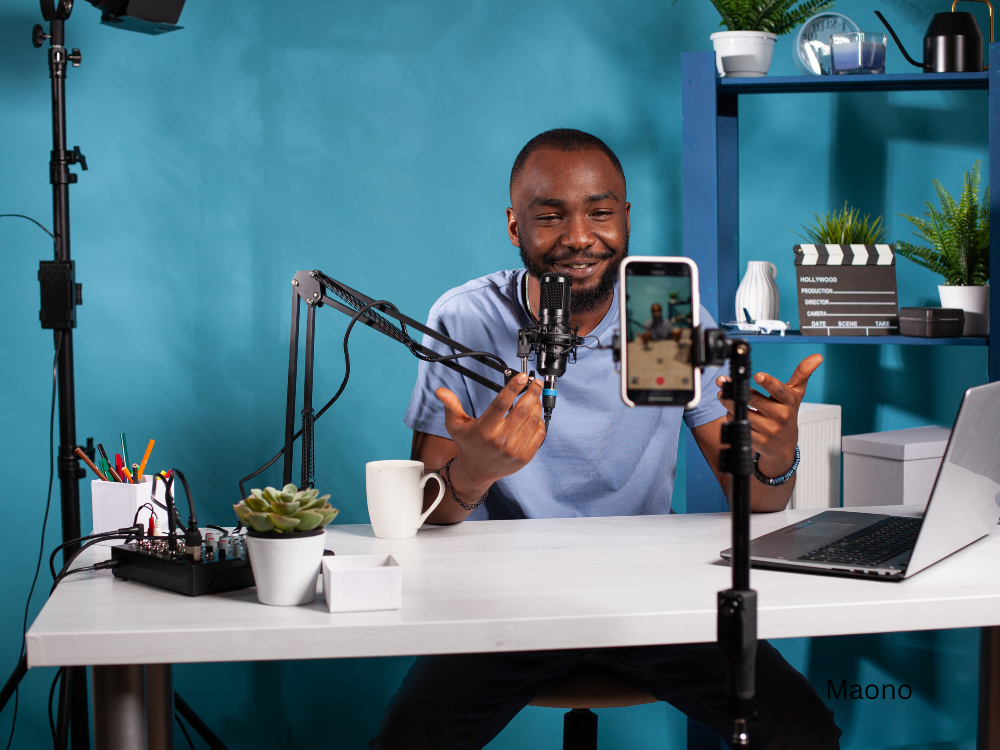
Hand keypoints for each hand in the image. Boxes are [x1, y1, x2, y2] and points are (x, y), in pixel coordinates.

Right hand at [435, 373, 545, 496]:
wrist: (476, 471)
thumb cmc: (468, 445)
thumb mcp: (455, 425)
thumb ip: (451, 406)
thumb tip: (441, 391)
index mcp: (484, 429)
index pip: (501, 403)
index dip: (513, 387)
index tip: (522, 377)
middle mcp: (500, 440)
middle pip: (522, 410)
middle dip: (532, 392)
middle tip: (535, 383)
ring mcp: (514, 449)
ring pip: (532, 420)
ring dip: (536, 405)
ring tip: (535, 396)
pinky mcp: (525, 457)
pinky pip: (539, 434)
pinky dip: (539, 421)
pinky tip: (535, 415)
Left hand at [715, 353, 822, 473]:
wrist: (783, 444)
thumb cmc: (787, 414)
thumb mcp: (796, 394)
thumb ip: (802, 373)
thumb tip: (817, 357)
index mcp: (789, 402)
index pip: (779, 391)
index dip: (768, 382)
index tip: (758, 375)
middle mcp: (780, 416)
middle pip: (755, 400)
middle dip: (738, 391)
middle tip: (724, 382)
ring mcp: (769, 430)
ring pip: (743, 412)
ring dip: (730, 403)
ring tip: (724, 395)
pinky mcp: (758, 440)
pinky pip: (739, 425)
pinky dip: (731, 417)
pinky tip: (731, 412)